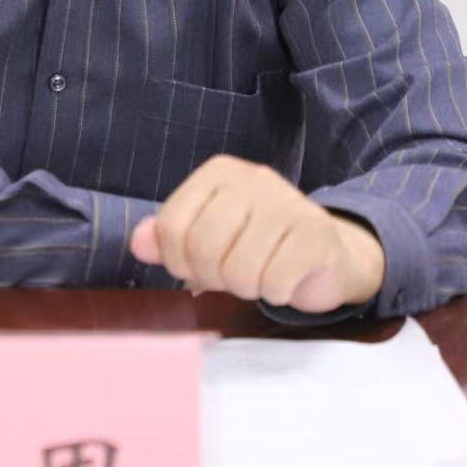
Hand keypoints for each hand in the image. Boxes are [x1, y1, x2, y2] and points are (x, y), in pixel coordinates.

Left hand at [128, 155, 385, 311]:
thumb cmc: (258, 246)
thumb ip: (168, 238)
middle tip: (233, 276)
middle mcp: (253, 178)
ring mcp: (287, 202)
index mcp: (219, 173)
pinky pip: (276, 281)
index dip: (178, 262)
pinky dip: (277, 292)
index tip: (198, 268)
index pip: (172, 226)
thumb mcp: (207, 238)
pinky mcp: (316, 232)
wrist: (328, 255)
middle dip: (215, 277)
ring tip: (261, 274)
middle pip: (204, 248)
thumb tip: (139, 243)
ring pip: (241, 270)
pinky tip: (286, 279)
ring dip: (248, 287)